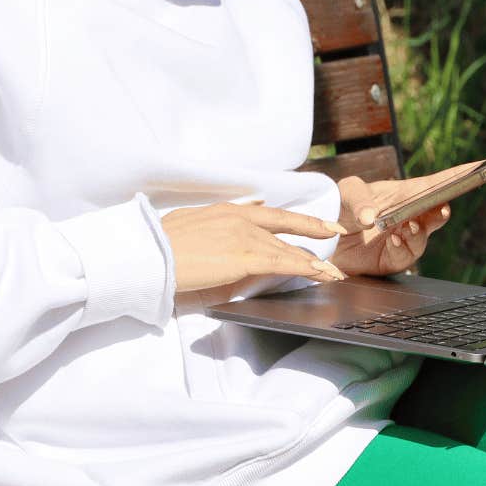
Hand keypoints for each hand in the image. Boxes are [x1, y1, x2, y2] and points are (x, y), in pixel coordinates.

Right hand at [160, 199, 348, 312]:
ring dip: (314, 262)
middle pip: (286, 226)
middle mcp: (240, 218)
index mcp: (227, 211)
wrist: (148, 254)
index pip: (270, 213)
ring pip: (288, 249)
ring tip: (333, 272)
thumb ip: (215, 223)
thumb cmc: (160, 246)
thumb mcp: (190, 225)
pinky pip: (283, 263)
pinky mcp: (244, 256)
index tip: (313, 220)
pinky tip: (320, 274)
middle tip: (337, 231)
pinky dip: (305, 268)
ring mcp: (244, 236)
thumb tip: (233, 220)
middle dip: (315, 229)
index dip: (296, 218)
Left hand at [330, 163, 475, 276]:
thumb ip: (358, 199)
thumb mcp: (346, 192)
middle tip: (445, 204)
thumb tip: (370, 216)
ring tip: (407, 225)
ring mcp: (408, 236)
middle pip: (445, 205)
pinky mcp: (397, 258)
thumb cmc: (338, 206)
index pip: (444, 181)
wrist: (322, 241)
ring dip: (422, 228)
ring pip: (429, 231)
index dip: (468, 173)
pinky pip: (409, 253)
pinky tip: (391, 238)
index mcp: (409, 191)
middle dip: (454, 202)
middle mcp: (414, 213)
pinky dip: (403, 245)